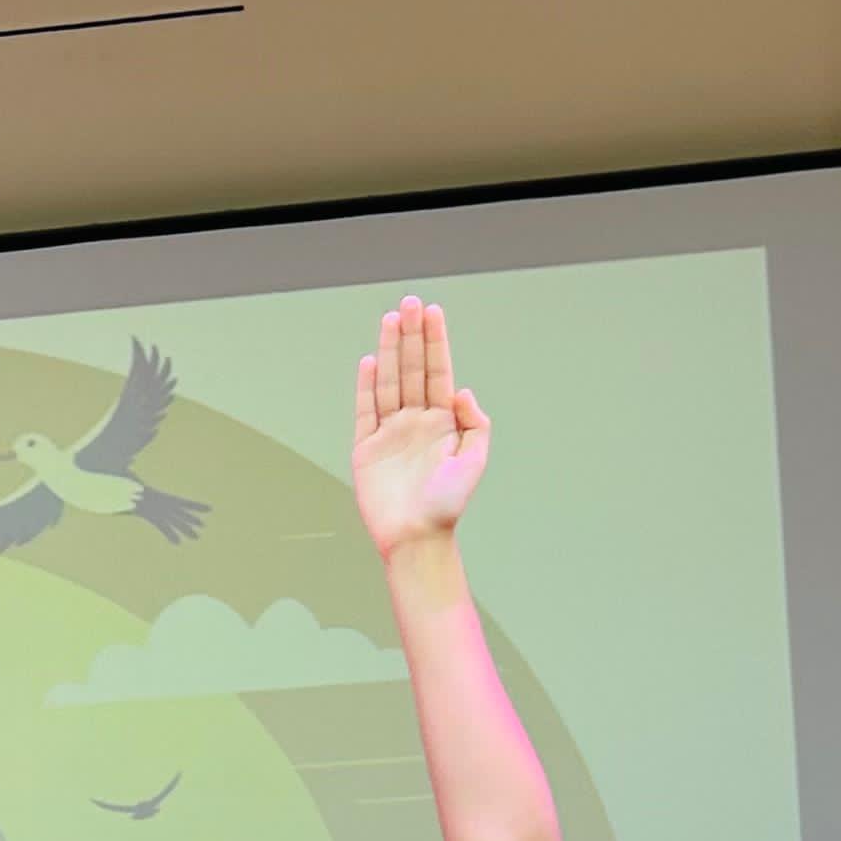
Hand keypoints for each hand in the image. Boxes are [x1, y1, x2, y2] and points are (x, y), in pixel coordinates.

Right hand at [348, 298, 491, 556]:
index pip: (437, 371)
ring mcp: (390, 432)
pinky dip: (366, 386)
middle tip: (410, 303)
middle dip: (411, 336)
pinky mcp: (366, 448)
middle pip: (411, 369)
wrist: (416, 538)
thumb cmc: (447, 505)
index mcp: (442, 421)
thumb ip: (474, 423)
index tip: (433, 311)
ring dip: (389, 351)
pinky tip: (369, 361)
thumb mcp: (474, 461)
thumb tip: (462, 391)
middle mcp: (415, 421)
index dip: (435, 342)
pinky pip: (365, 410)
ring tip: (391, 320)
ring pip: (388, 382)